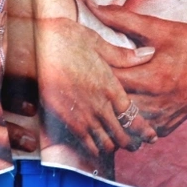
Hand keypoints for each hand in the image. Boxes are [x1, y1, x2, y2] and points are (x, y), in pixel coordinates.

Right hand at [5, 17, 157, 157]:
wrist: (35, 42)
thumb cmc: (67, 38)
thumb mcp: (98, 43)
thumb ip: (124, 55)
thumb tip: (149, 54)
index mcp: (110, 86)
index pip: (134, 117)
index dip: (144, 131)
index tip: (151, 137)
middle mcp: (98, 104)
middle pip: (122, 135)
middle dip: (131, 142)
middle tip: (135, 144)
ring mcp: (80, 114)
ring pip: (104, 143)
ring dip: (113, 147)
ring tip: (117, 147)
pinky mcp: (63, 118)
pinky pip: (84, 142)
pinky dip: (93, 148)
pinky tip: (96, 147)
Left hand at [90, 4, 186, 136]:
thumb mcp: (159, 28)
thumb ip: (123, 19)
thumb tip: (93, 6)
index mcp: (152, 77)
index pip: (111, 79)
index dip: (93, 71)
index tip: (80, 63)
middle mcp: (156, 102)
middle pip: (114, 105)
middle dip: (98, 93)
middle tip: (82, 82)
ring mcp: (162, 118)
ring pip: (124, 124)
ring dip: (111, 112)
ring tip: (97, 99)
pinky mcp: (167, 127)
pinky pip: (139, 132)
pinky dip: (128, 124)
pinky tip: (118, 114)